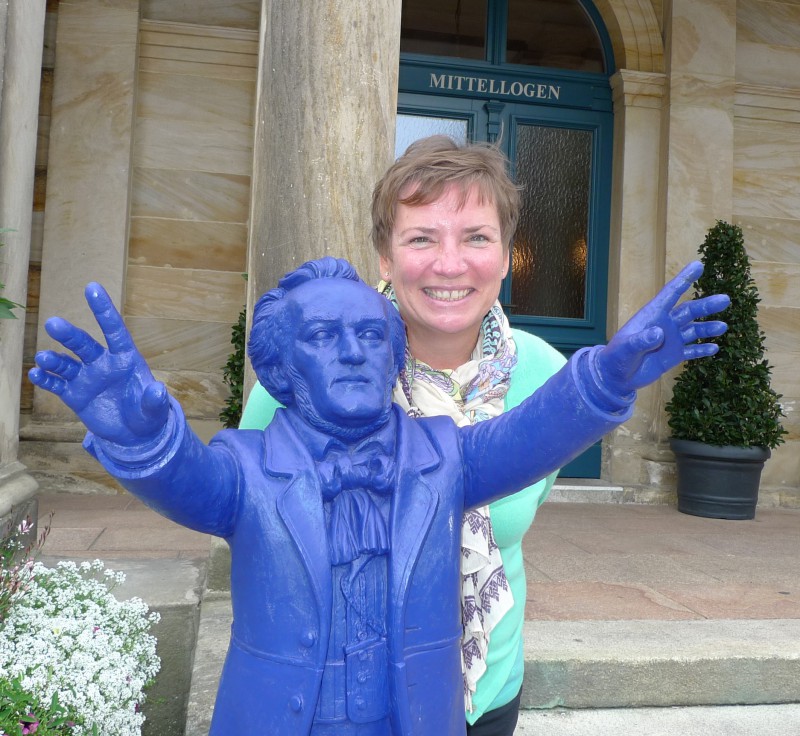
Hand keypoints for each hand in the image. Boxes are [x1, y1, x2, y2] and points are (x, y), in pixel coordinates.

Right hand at [29, 282, 169, 446]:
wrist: (134, 434)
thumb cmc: (148, 414)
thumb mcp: (154, 409)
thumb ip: (154, 400)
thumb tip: (158, 390)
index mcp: (125, 358)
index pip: (114, 330)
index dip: (104, 310)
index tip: (92, 287)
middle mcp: (102, 363)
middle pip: (84, 344)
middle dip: (69, 335)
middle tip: (53, 324)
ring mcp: (86, 378)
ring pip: (66, 364)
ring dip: (53, 360)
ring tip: (43, 358)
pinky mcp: (74, 394)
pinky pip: (57, 384)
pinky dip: (46, 380)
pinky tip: (36, 374)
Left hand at [596, 261, 729, 394]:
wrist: (615, 377)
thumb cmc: (616, 357)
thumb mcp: (626, 348)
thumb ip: (641, 340)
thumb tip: (658, 333)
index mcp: (652, 316)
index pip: (670, 294)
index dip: (684, 279)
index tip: (698, 265)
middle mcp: (664, 324)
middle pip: (688, 311)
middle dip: (706, 305)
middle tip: (725, 299)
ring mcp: (670, 340)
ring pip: (693, 330)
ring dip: (708, 328)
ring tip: (723, 327)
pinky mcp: (673, 355)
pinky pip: (691, 350)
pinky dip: (702, 349)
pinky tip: (715, 348)